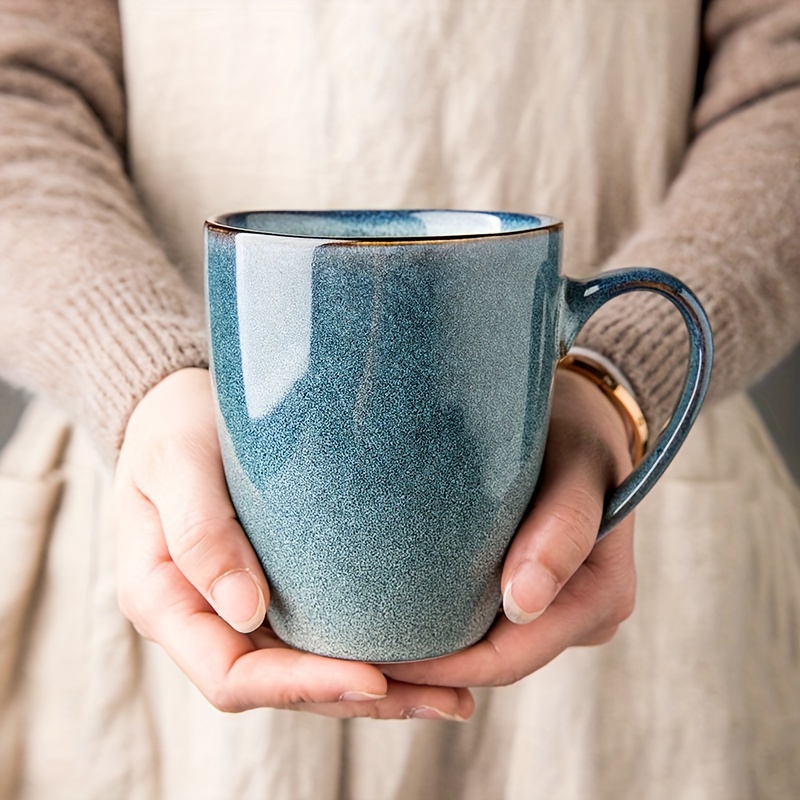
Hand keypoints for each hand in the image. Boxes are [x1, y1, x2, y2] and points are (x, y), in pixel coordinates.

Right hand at [114, 368, 472, 720]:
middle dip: (361, 698)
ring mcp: (243, 611)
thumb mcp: (174, 463)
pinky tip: (429, 650)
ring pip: (310, 672)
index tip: (374, 678)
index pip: (231, 676)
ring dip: (382, 689)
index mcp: (166, 602)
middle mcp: (208, 620)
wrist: (179, 410)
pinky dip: (374, 650)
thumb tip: (246, 612)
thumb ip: (198, 532)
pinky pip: (322, 636)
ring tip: (454, 694)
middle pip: (284, 687)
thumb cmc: (172, 429)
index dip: (301, 686)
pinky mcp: (277, 593)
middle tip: (446, 699)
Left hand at [383, 369, 636, 687]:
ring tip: (366, 635)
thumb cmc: (577, 429)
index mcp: (601, 597)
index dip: (443, 669)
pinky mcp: (536, 593)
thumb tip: (523, 601)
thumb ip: (563, 526)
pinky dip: (446, 620)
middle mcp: (583, 616)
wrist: (581, 415)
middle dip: (428, 665)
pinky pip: (487, 621)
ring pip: (487, 646)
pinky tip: (397, 609)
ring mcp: (559, 608)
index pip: (510, 657)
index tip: (375, 661)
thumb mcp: (577, 465)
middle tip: (353, 653)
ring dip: (433, 647)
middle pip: (494, 662)